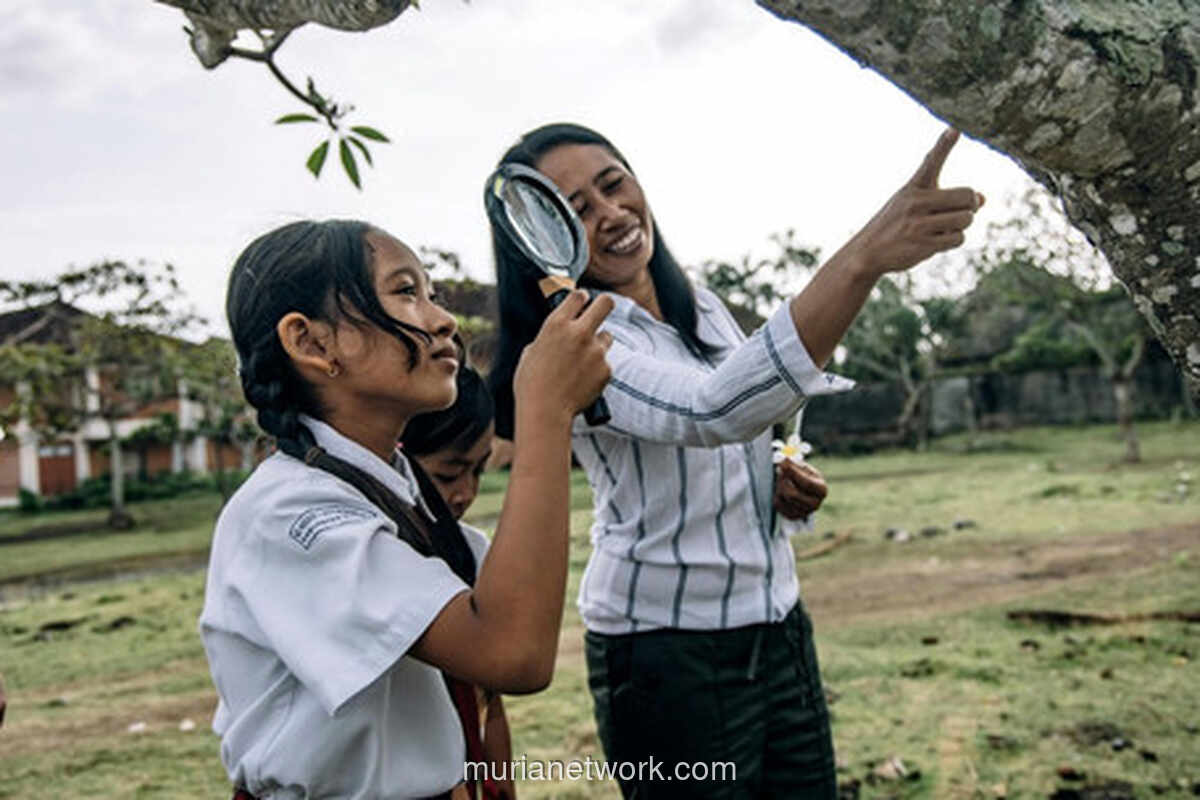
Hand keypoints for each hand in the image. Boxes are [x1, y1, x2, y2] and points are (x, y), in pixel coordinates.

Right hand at [514, 290, 613, 419]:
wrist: (545, 411)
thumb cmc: (531, 384)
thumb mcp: (531, 351)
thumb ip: (550, 337)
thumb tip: (558, 334)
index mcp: (557, 324)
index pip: (579, 296)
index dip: (581, 299)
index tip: (581, 304)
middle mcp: (580, 332)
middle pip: (606, 303)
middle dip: (604, 304)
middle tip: (600, 311)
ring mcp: (596, 351)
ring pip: (607, 337)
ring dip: (598, 344)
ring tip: (581, 363)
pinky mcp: (606, 369)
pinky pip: (605, 363)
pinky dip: (597, 370)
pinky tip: (582, 381)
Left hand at [773, 460, 827, 519]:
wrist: (802, 490)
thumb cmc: (803, 476)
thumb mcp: (803, 468)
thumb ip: (794, 464)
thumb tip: (784, 461)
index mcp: (822, 490)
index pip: (807, 483)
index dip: (793, 473)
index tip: (783, 464)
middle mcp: (815, 504)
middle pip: (793, 495)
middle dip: (783, 481)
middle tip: (779, 471)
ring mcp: (804, 512)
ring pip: (783, 498)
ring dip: (779, 485)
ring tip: (782, 479)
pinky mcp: (793, 516)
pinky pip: (778, 504)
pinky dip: (776, 495)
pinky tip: (781, 490)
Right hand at [847, 128, 983, 277]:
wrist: (868, 252)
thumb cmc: (896, 223)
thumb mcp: (912, 203)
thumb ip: (948, 198)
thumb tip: (983, 199)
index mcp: (913, 187)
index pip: (931, 162)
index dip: (944, 145)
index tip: (955, 129)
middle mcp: (915, 202)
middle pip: (966, 196)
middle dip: (970, 205)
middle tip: (962, 210)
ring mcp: (918, 224)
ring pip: (965, 219)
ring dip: (962, 224)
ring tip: (944, 227)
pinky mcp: (923, 244)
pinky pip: (958, 238)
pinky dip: (953, 240)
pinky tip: (936, 240)